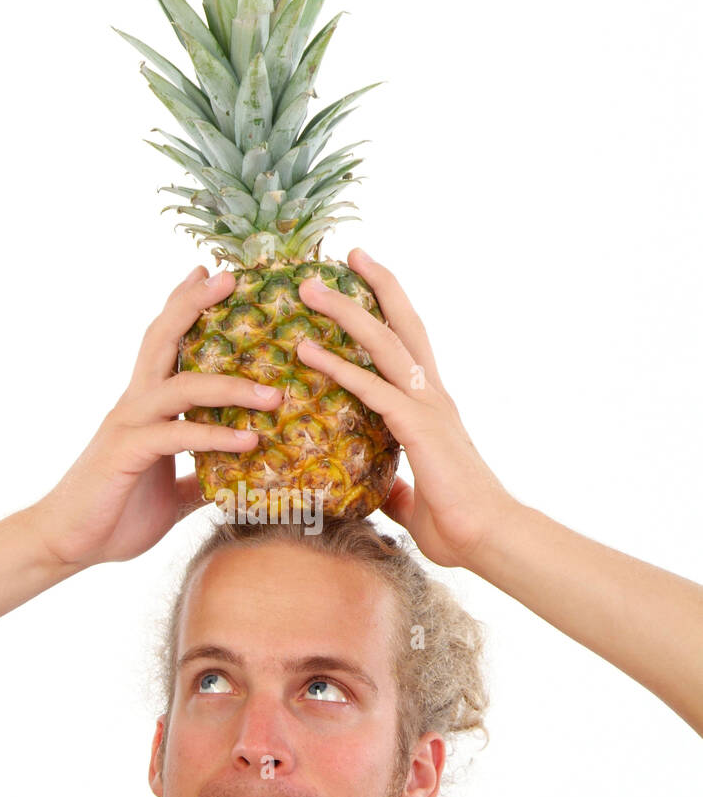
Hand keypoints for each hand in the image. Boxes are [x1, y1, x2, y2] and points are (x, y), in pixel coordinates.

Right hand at [24, 266, 280, 565]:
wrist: (65, 545)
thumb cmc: (114, 516)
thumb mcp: (169, 494)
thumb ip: (198, 480)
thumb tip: (233, 481)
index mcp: (144, 407)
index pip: (164, 343)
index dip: (184, 306)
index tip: (212, 274)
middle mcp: (134, 405)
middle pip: (163, 338)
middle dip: (195, 304)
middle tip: (230, 277)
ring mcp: (128, 426)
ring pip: (181, 386)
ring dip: (231, 385)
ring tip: (275, 393)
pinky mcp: (126, 454)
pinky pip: (177, 436)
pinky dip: (215, 436)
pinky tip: (250, 441)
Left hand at [297, 249, 515, 568]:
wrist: (490, 540)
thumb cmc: (459, 525)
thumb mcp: (416, 500)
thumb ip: (397, 487)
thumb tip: (385, 490)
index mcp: (433, 407)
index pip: (410, 344)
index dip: (390, 308)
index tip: (366, 277)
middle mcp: (433, 396)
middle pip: (402, 325)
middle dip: (373, 287)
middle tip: (343, 255)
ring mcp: (428, 408)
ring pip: (384, 344)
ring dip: (346, 312)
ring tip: (311, 288)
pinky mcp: (419, 428)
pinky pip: (372, 389)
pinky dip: (339, 367)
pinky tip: (307, 351)